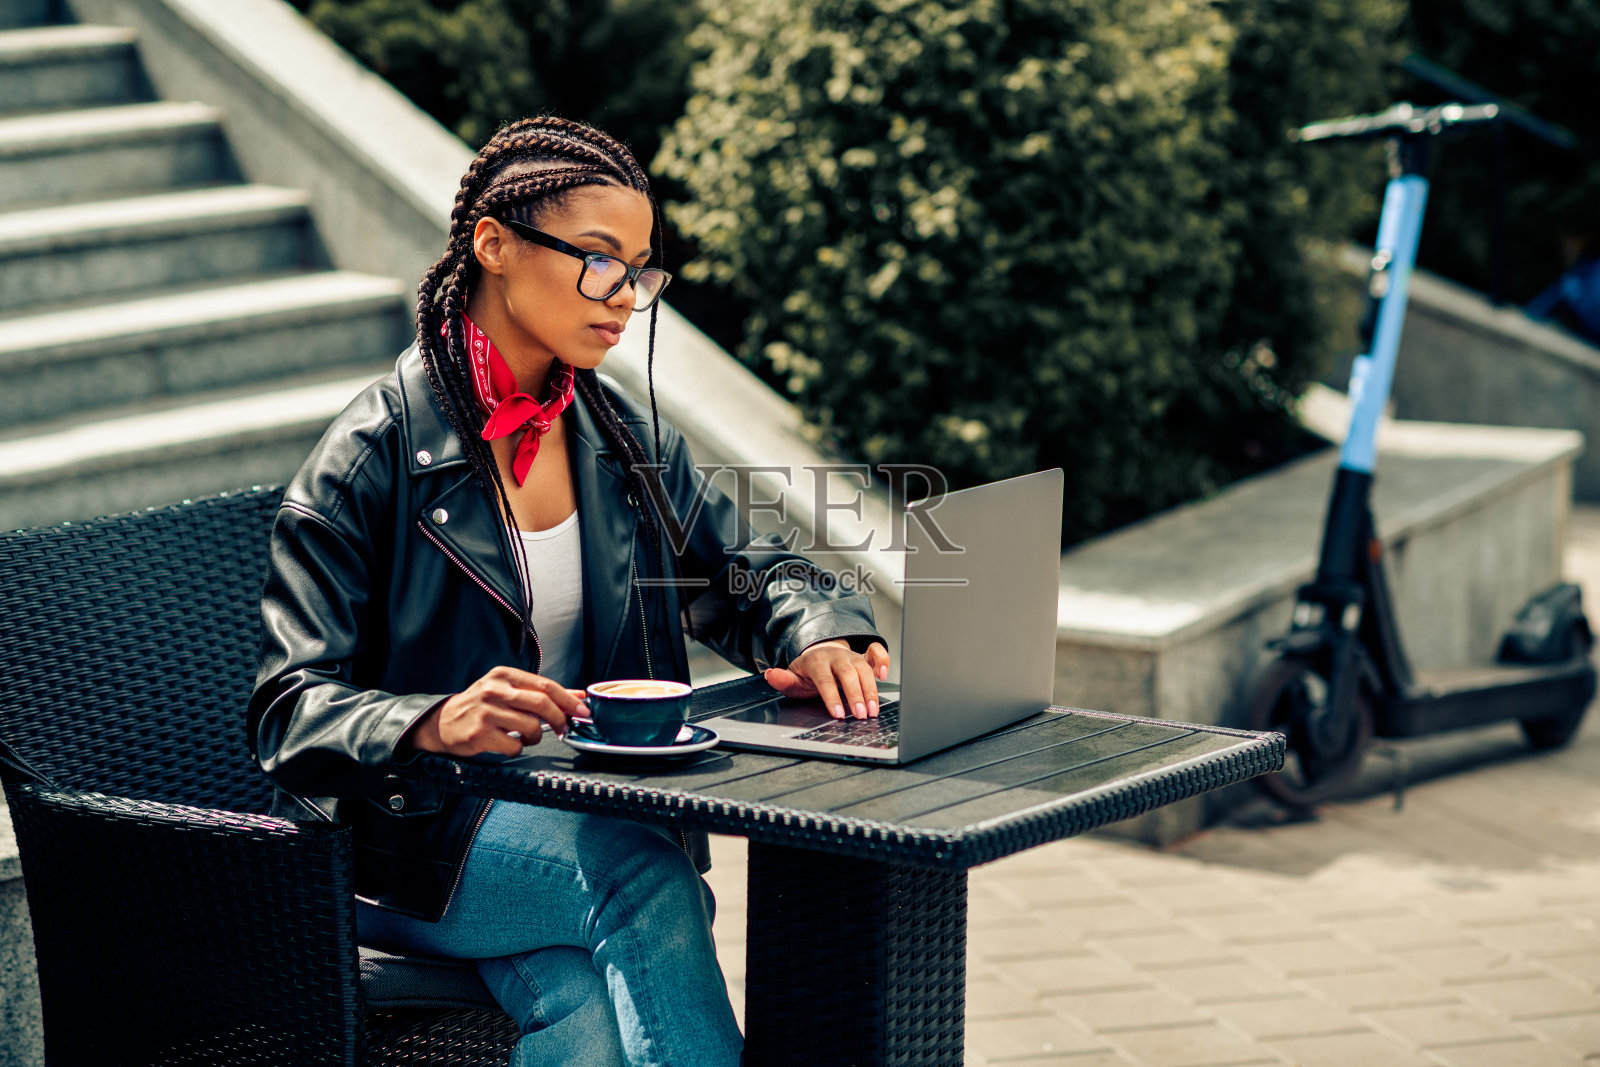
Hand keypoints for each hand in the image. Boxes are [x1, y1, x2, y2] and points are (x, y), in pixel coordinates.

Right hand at [405, 666, 589, 757]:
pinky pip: (514, 746)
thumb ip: (541, 693)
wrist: (442, 723)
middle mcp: (494, 690)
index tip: (582, 710)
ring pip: (530, 726)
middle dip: (559, 719)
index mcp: (504, 675)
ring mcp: (486, 712)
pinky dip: (518, 748)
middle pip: (541, 703)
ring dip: (536, 736)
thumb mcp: (508, 691)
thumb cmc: (482, 706)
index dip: (568, 699)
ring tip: (527, 735)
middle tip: (563, 729)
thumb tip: (578, 696)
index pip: (545, 685)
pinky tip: (509, 743)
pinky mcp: (479, 735)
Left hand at [763, 639, 891, 718]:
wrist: (819, 655)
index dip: (832, 697)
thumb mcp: (792, 679)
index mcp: (816, 661)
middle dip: (855, 695)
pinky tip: (884, 676)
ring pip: (864, 669)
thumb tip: (770, 674)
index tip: (837, 714)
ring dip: (871, 690)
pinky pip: (876, 652)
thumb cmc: (807, 673)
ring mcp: (851, 655)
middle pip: (848, 674)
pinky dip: (883, 660)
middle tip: (861, 715)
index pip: (825, 679)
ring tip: (873, 710)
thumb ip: (782, 680)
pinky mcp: (863, 656)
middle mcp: (836, 656)